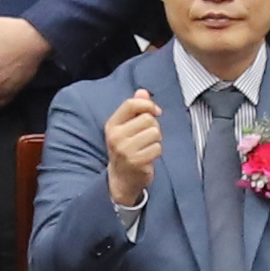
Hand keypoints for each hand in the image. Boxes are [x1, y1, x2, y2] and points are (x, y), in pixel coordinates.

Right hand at [101, 84, 163, 208]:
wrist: (121, 179)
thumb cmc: (125, 149)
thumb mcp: (125, 128)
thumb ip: (134, 108)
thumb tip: (143, 91)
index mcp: (112, 125)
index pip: (131, 104)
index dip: (148, 104)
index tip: (156, 111)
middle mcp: (116, 136)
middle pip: (148, 119)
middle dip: (154, 126)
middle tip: (148, 136)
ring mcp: (126, 150)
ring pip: (155, 132)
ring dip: (156, 139)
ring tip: (147, 146)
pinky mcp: (137, 161)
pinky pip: (157, 148)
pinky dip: (157, 151)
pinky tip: (148, 156)